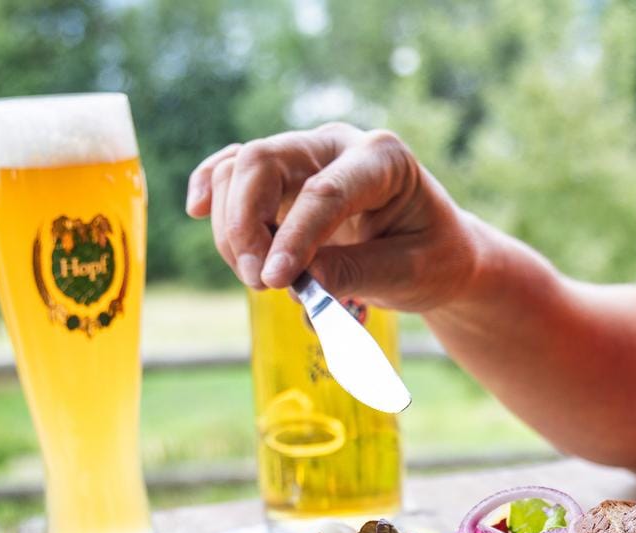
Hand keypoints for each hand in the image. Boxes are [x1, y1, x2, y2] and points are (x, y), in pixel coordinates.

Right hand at [185, 123, 480, 309]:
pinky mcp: (283, 180)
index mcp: (381, 158)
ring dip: (234, 230)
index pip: (324, 191)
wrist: (438, 253)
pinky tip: (197, 209)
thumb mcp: (410, 273)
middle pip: (263, 163)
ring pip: (239, 171)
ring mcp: (305, 157)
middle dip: (247, 227)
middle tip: (261, 284)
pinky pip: (232, 169)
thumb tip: (301, 280)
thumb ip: (357, 273)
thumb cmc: (432, 258)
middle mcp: (336, 146)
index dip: (293, 237)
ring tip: (263, 281)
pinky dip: (212, 189)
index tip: (276, 281)